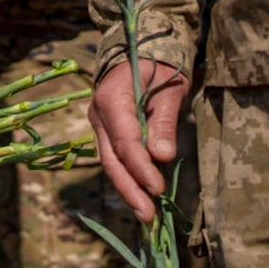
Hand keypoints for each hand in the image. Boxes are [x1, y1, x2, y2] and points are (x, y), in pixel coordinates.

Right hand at [88, 60, 188, 222]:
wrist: (141, 51)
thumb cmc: (160, 66)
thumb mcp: (169, 89)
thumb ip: (163, 122)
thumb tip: (162, 156)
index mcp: (111, 99)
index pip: (125, 142)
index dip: (140, 168)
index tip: (158, 189)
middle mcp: (98, 115)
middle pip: (111, 159)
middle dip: (130, 190)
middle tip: (148, 216)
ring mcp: (99, 125)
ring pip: (110, 163)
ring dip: (128, 190)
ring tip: (147, 215)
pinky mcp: (106, 132)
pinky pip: (115, 159)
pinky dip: (129, 178)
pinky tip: (142, 197)